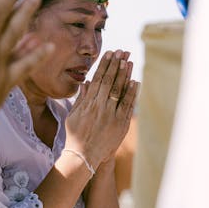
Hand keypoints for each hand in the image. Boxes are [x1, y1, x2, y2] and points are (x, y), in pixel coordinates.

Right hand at [65, 50, 138, 169]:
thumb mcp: (74, 115)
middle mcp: (100, 106)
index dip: (104, 65)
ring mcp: (111, 115)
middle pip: (110, 81)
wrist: (84, 156)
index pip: (98, 79)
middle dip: (116, 64)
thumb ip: (81, 98)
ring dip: (124, 74)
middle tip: (122, 51)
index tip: (109, 53)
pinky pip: (127, 105)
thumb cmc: (76, 135)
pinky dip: (131, 93)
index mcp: (88, 103)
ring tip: (128, 60)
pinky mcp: (121, 124)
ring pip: (119, 90)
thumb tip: (87, 82)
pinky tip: (134, 81)